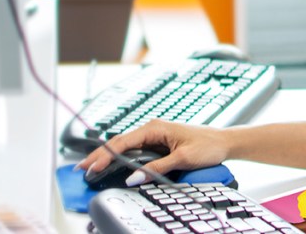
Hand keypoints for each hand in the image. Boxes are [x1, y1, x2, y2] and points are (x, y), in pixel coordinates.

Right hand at [75, 120, 229, 182]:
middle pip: (119, 143)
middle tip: (81, 169)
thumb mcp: (182, 159)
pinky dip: (120, 158)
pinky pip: (134, 150)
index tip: (92, 166)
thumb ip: (157, 168)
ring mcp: (154, 136)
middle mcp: (152, 129)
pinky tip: (111, 165)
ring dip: (108, 157)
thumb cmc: (207, 145)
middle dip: (99, 155)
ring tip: (91, 168)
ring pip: (125, 146)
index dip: (105, 155)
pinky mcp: (157, 143)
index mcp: (155, 127)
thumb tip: (134, 177)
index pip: (123, 142)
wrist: (224, 142)